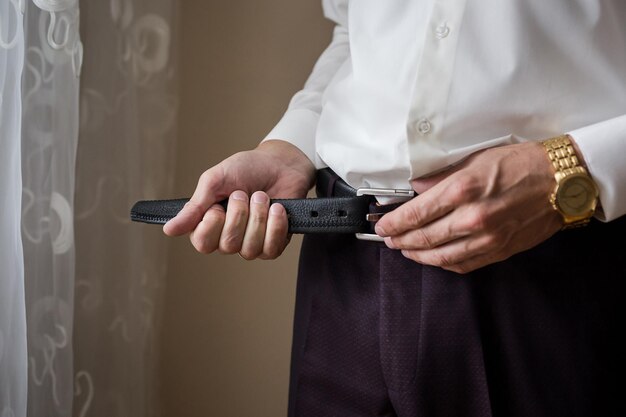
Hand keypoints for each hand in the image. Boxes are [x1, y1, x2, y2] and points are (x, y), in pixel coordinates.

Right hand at [163, 140, 314, 259]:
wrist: (280, 163)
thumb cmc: (247, 169)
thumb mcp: (215, 181)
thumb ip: (194, 207)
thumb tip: (169, 230)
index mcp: (209, 224)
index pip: (202, 243)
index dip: (212, 224)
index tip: (219, 205)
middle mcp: (228, 237)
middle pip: (227, 245)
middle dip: (239, 215)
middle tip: (243, 194)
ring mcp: (251, 243)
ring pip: (249, 249)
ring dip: (258, 217)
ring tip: (262, 197)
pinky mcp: (274, 244)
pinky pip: (271, 249)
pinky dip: (275, 226)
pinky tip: (277, 208)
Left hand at [375, 141, 562, 273]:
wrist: (562, 181)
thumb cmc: (521, 163)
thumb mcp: (475, 159)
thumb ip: (441, 177)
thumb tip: (416, 188)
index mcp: (462, 190)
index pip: (415, 213)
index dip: (393, 223)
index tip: (382, 225)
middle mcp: (471, 218)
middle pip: (423, 238)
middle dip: (400, 240)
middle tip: (387, 239)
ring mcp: (486, 238)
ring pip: (440, 256)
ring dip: (417, 255)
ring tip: (405, 250)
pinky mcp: (499, 250)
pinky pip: (463, 264)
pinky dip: (443, 263)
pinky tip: (433, 258)